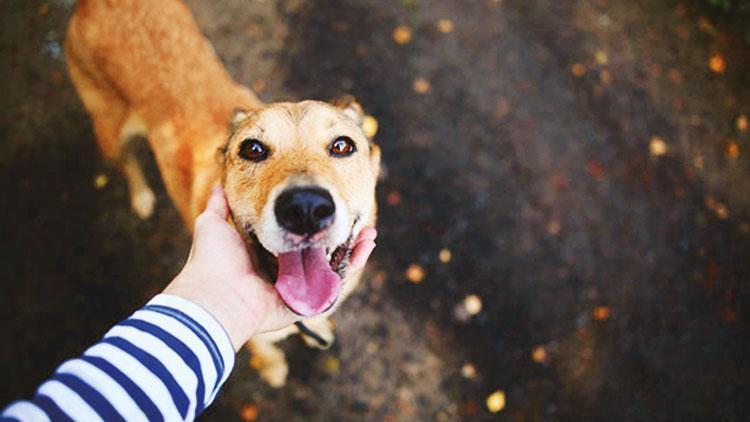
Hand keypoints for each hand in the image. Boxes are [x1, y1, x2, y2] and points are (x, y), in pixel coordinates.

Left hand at [164, 186, 376, 349]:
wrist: (216, 294)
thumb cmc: (214, 260)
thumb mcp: (213, 224)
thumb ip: (219, 206)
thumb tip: (219, 185)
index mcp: (264, 256)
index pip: (296, 238)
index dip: (313, 224)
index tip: (327, 205)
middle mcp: (283, 273)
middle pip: (320, 254)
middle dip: (340, 237)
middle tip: (354, 218)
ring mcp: (297, 289)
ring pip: (332, 268)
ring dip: (353, 249)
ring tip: (368, 231)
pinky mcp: (306, 303)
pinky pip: (335, 286)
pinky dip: (352, 265)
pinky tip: (365, 246)